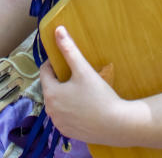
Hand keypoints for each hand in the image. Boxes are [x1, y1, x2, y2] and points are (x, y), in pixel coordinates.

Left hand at [39, 26, 132, 146]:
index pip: (44, 72)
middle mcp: (49, 109)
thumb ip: (69, 49)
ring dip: (64, 95)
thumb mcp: (83, 69)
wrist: (116, 125)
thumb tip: (58, 29)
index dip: (54, 64)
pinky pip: (64, 116)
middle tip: (78, 77)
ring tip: (81, 92)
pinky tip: (83, 107)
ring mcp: (58, 123)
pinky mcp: (67, 132)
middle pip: (50, 88)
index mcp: (50, 93)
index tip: (67, 62)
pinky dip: (69, 110)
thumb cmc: (99, 95)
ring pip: (57, 103)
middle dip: (60, 80)